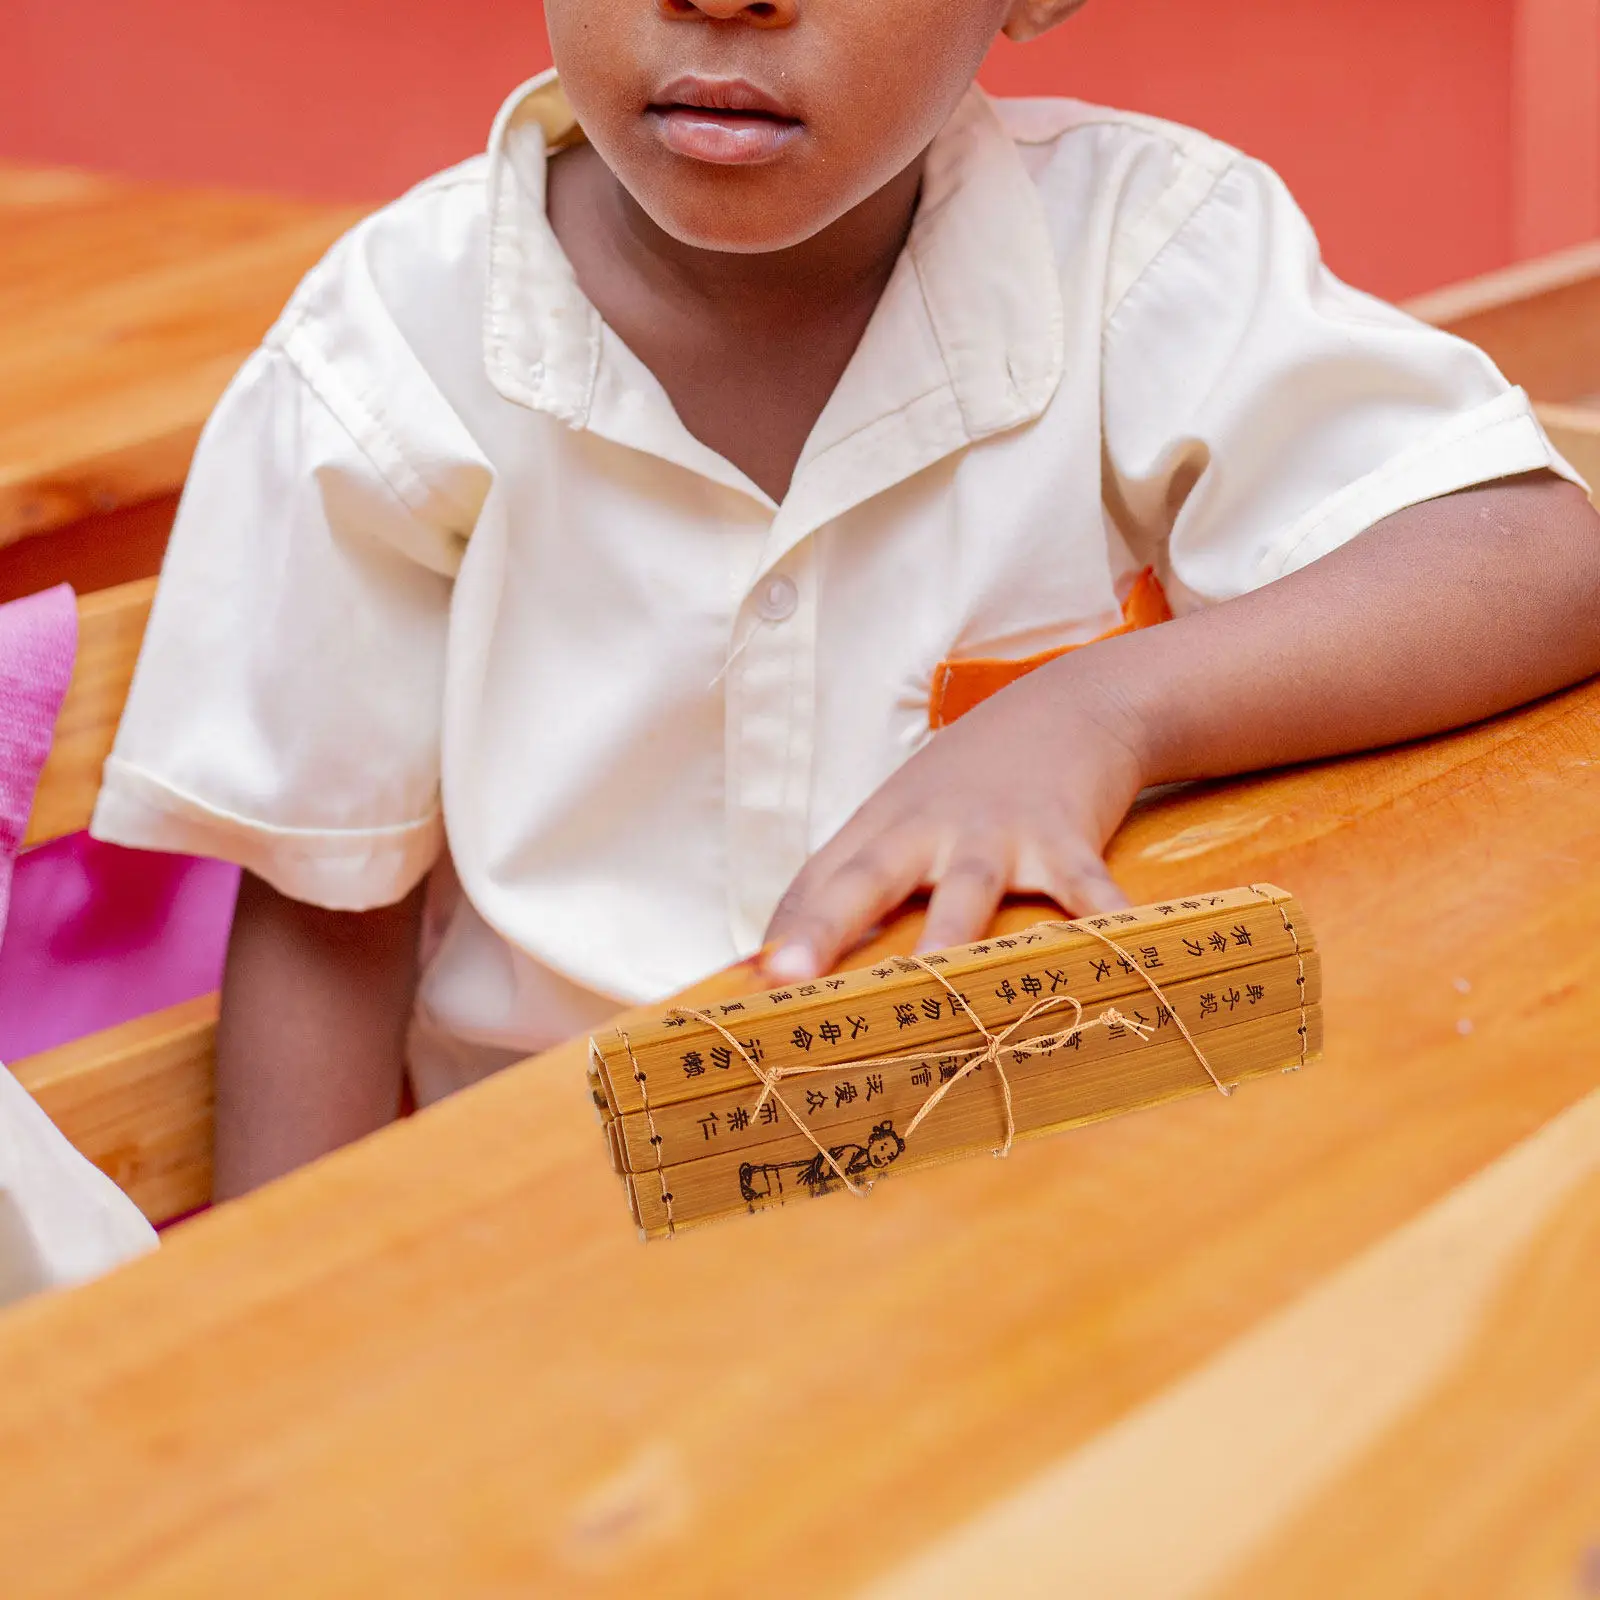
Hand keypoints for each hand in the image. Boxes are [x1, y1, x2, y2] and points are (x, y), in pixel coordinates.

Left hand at [762, 663, 1148, 980]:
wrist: (1069, 706)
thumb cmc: (973, 779)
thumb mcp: (904, 817)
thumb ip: (850, 880)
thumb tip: (775, 953)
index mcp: (884, 830)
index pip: (817, 882)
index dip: (781, 931)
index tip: (746, 984)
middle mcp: (930, 831)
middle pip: (869, 879)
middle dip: (826, 926)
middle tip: (788, 975)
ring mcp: (998, 833)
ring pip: (969, 887)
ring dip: (951, 933)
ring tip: (935, 978)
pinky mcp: (1065, 837)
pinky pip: (1085, 887)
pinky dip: (1103, 919)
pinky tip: (1115, 949)